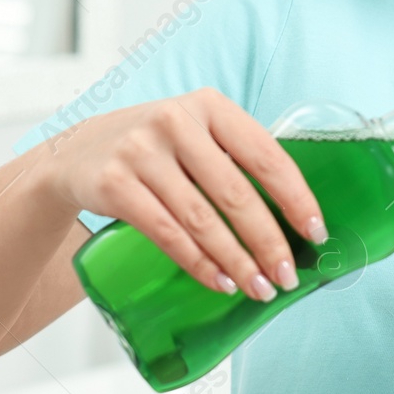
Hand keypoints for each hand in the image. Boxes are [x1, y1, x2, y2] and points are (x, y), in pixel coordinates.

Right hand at [44, 86, 326, 299]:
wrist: (76, 153)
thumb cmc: (156, 148)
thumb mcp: (196, 132)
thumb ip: (236, 158)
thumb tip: (293, 217)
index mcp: (210, 106)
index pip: (266, 156)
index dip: (295, 198)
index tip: (316, 233)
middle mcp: (176, 121)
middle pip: (236, 194)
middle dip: (268, 242)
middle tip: (287, 277)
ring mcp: (141, 151)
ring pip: (202, 220)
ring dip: (236, 261)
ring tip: (258, 288)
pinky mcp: (114, 184)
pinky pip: (167, 233)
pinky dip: (198, 263)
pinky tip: (220, 282)